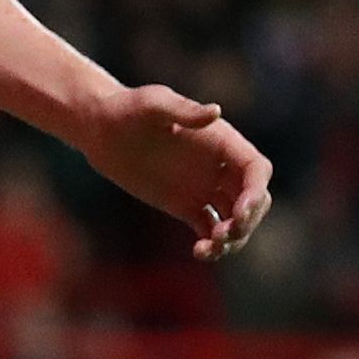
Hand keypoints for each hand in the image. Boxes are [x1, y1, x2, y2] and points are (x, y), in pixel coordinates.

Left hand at [77, 87, 272, 260]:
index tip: (239, 213)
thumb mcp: (153, 105)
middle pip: (253, 198)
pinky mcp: (186, 206)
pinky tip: (199, 252)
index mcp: (221, 141)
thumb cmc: (126, 110)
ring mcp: (205, 188)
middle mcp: (219, 166)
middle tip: (224, 234)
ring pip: (235, 218)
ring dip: (234, 237)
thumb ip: (183, 110)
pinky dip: (212, 245)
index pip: (256, 169)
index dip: (256, 192)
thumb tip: (215, 112)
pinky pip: (210, 230)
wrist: (101, 131)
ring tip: (209, 247)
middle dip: (248, 220)